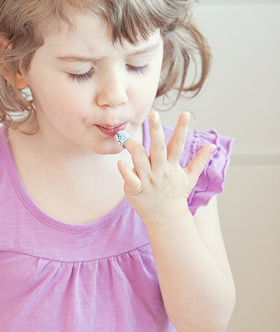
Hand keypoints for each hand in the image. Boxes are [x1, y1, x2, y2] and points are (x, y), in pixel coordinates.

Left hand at [117, 111, 214, 225]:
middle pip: (158, 147)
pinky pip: (130, 180)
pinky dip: (125, 172)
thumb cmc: (176, 195)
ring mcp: (148, 180)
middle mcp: (160, 171)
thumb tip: (212, 145)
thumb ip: (199, 160)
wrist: (167, 218)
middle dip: (156, 131)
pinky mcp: (136, 190)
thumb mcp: (190, 178)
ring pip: (140, 161)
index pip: (178, 144)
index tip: (186, 113)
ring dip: (134, 148)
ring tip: (128, 138)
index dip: (182, 128)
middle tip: (153, 115)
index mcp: (172, 165)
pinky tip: (120, 163)